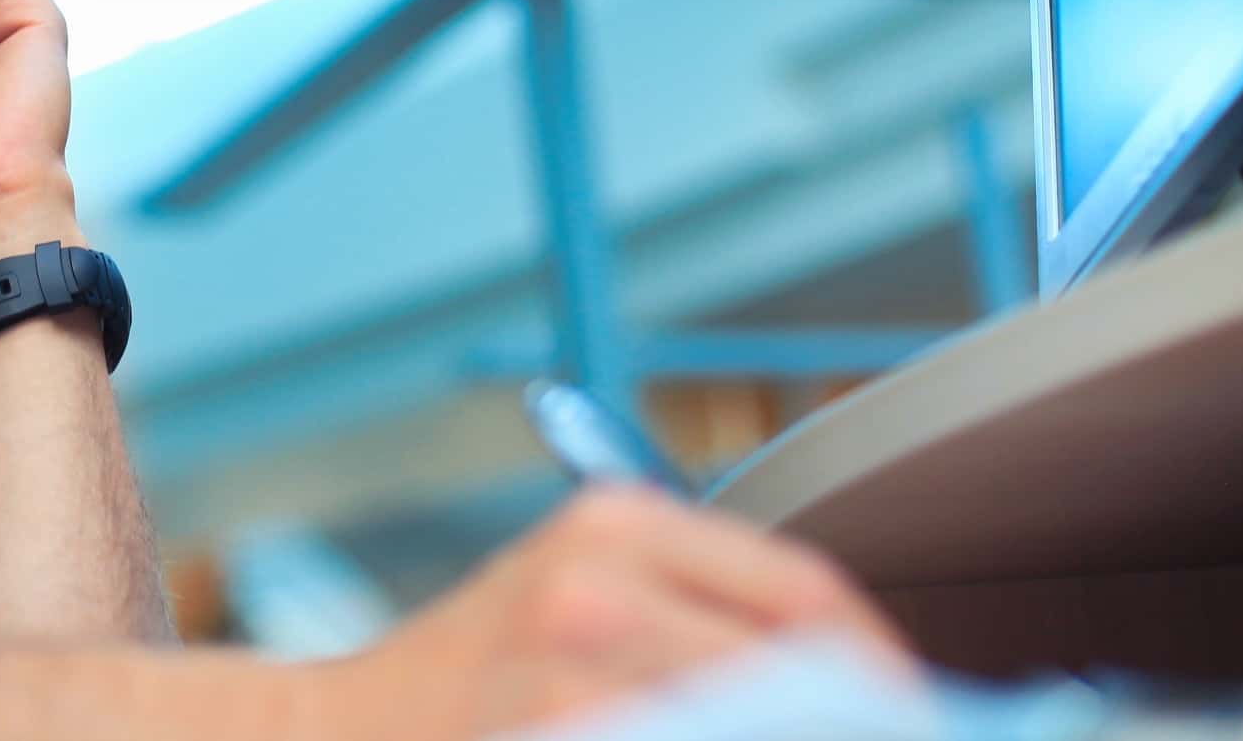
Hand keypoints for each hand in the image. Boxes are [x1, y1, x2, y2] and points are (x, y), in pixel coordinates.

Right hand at [315, 486, 913, 738]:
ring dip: (791, 738)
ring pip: (748, 722)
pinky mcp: (550, 728)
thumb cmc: (469, 685)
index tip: (917, 716)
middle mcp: (591, 580)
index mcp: (616, 523)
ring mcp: (564, 666)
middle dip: (851, 724)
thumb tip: (865, 691)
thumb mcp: (580, 602)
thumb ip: (704, 625)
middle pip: (794, 673)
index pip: (805, 594)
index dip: (884, 673)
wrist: (326, 738)